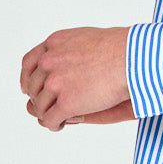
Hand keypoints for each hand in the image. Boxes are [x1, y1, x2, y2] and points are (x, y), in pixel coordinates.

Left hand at [20, 26, 134, 131]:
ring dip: (47, 113)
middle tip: (47, 106)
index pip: (30, 63)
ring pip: (40, 105)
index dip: (28, 79)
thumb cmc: (122, 48)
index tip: (30, 88)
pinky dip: (53, 124)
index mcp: (54, 44)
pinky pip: (50, 119)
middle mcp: (50, 62)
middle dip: (39, 98)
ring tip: (56, 118)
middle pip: (34, 86)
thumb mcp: (87, 39)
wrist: (133, 59)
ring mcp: (56, 83)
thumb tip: (70, 61)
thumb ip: (71, 49)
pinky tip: (61, 125)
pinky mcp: (67, 103)